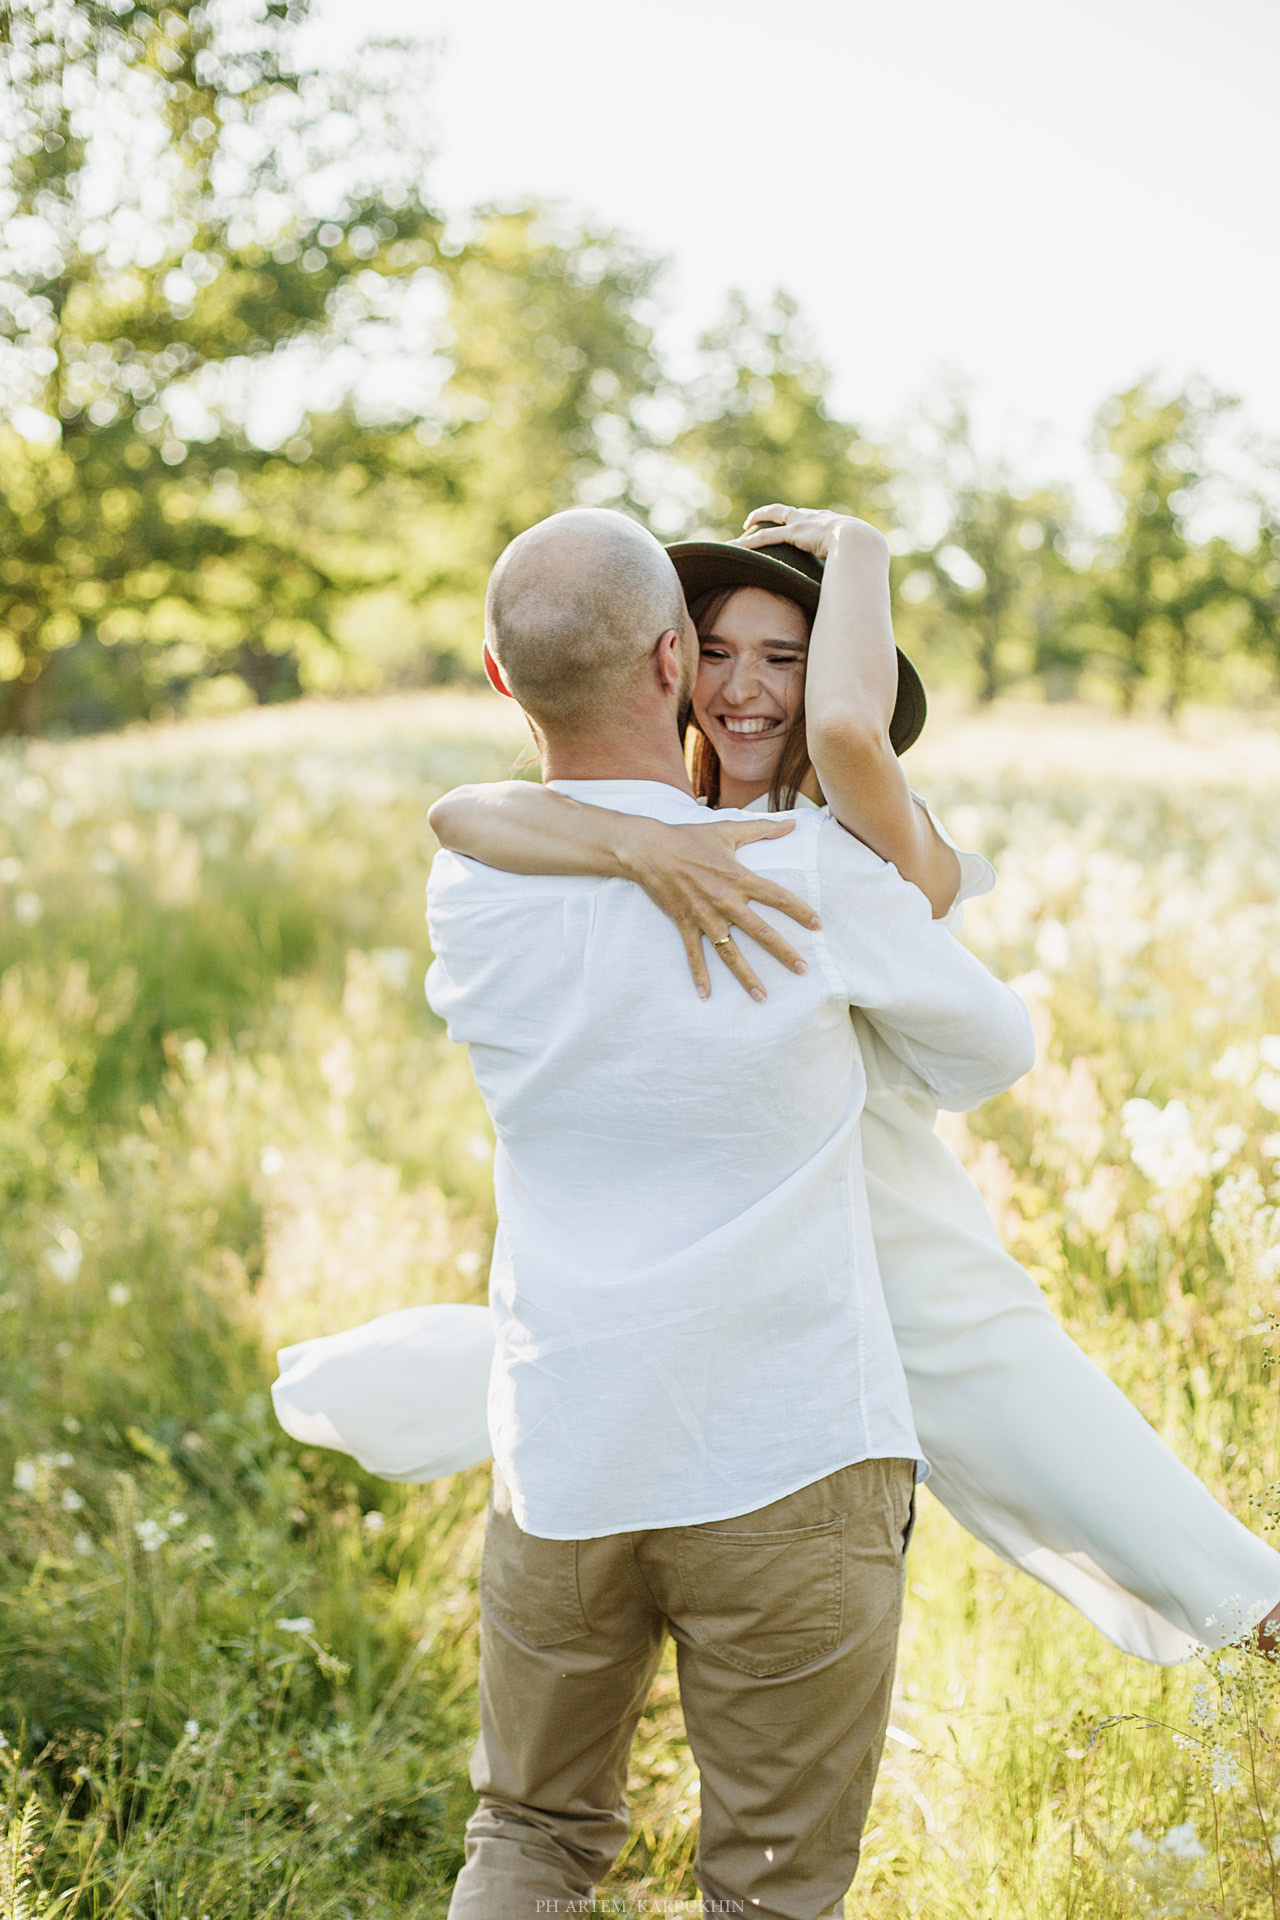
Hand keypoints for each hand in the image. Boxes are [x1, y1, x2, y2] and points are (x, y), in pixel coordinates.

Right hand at [619, 816, 820, 1002]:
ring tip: (763, 996)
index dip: (800, 911)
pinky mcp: (685, 924)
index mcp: (739, 878)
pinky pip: (695, 955)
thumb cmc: (690, 837)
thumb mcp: (727, 830)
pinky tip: (706, 995)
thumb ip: (762, 829)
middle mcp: (725, 901)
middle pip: (761, 932)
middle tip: (802, 969)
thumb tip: (792, 822)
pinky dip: (699, 975)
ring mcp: (704, 916)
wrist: (650, 849)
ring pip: (730, 953)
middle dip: (783, 952)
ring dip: (746, 976)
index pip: (777, 897)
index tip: (817, 926)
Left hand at [732, 503, 887, 565]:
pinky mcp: (795, 533)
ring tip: (745, 526)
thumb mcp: (864, 562)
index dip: (802, 521)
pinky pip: (767, 536)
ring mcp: (806, 523)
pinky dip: (751, 542)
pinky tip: (736, 545)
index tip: (794, 525)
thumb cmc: (869, 557)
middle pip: (792, 511)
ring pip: (776, 516)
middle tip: (763, 521)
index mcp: (836, 524)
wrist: (863, 545)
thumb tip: (860, 595)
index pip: (814, 519)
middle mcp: (818, 518)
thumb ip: (856, 574)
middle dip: (777, 514)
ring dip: (759, 519)